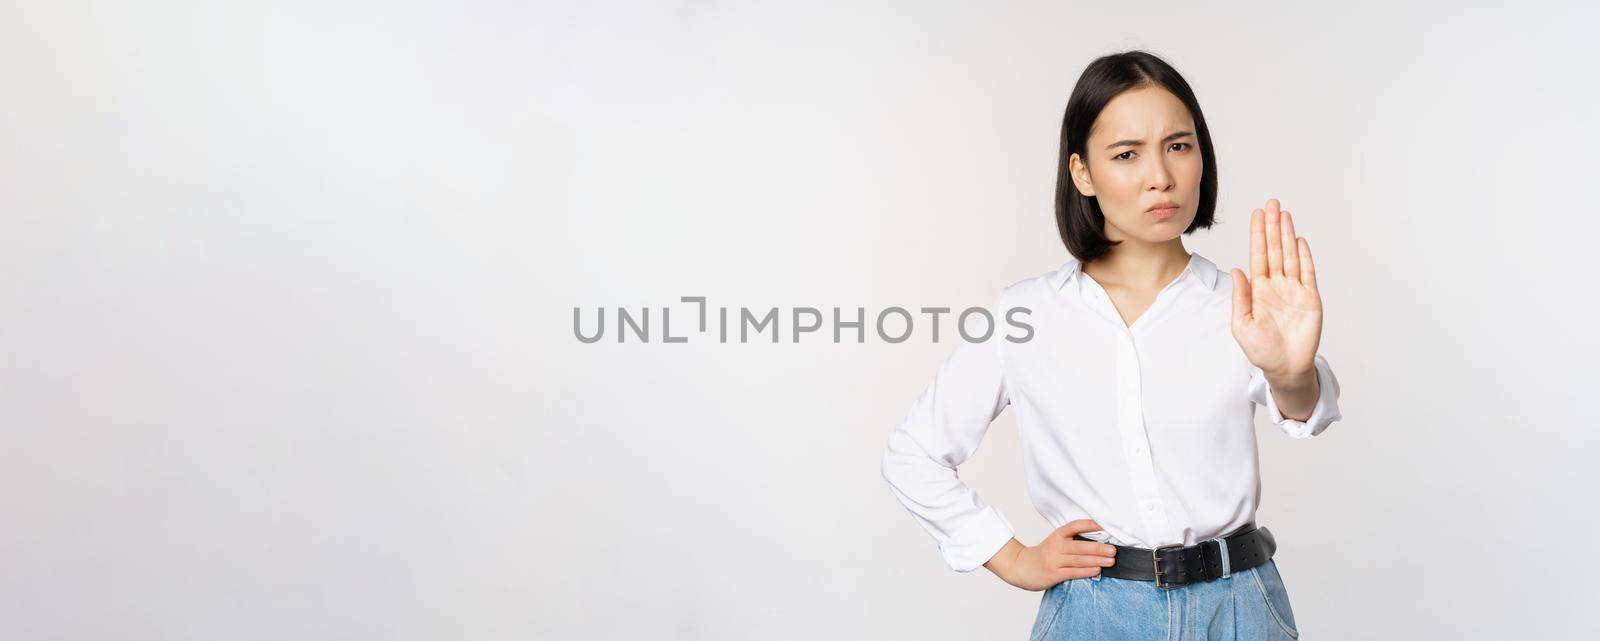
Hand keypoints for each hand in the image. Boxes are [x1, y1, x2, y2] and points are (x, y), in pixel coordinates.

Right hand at [985, 519, 1118, 591]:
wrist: (1021, 567)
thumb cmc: (1043, 555)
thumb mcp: (1055, 542)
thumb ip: (1072, 541)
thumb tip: (1099, 542)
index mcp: (1057, 535)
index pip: (1074, 526)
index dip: (1089, 525)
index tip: (1104, 526)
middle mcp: (1055, 546)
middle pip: (1080, 546)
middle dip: (1099, 548)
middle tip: (1114, 549)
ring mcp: (1054, 561)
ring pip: (1079, 560)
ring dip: (1097, 560)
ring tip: (1111, 560)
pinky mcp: (1054, 574)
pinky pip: (1073, 572)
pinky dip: (1087, 571)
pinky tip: (1097, 570)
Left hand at [1229, 198, 1321, 378]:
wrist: (1284, 368)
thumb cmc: (1260, 349)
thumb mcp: (1241, 324)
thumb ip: (1240, 297)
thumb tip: (1237, 270)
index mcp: (1258, 289)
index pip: (1257, 255)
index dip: (1257, 234)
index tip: (1256, 214)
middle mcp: (1276, 285)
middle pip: (1274, 249)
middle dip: (1272, 226)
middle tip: (1271, 203)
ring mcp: (1294, 290)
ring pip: (1290, 256)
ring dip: (1287, 235)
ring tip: (1284, 214)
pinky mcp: (1310, 298)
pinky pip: (1307, 273)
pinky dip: (1304, 256)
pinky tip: (1299, 240)